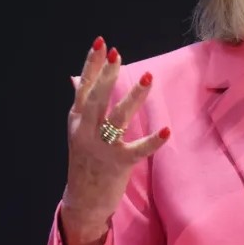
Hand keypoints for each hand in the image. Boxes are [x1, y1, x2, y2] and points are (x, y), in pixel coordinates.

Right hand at [60, 36, 169, 244]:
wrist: (83, 201)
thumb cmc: (86, 161)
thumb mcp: (78, 131)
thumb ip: (83, 107)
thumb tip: (78, 78)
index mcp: (76, 120)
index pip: (83, 87)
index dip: (92, 65)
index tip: (101, 43)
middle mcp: (85, 131)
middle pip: (96, 98)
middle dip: (107, 75)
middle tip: (117, 53)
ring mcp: (101, 147)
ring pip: (117, 117)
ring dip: (133, 96)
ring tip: (147, 77)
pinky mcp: (118, 164)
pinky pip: (138, 150)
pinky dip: (153, 141)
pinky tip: (166, 130)